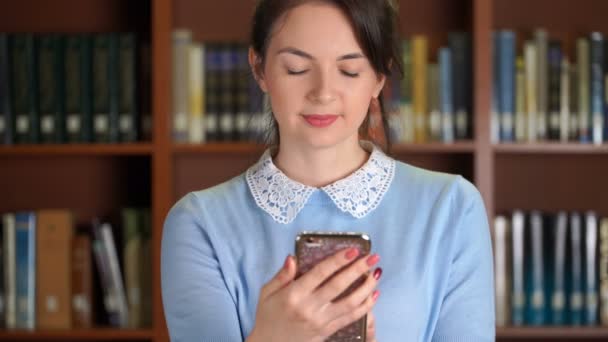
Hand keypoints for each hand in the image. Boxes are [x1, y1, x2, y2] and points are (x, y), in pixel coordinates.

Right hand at [247, 248, 381, 341]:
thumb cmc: (268, 316)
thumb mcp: (266, 293)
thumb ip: (281, 275)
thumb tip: (293, 257)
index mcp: (294, 294)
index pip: (320, 273)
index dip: (338, 260)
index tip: (353, 250)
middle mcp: (309, 307)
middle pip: (339, 285)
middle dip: (358, 269)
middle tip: (372, 257)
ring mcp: (321, 321)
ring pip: (350, 302)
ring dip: (366, 288)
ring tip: (375, 274)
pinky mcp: (328, 331)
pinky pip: (350, 318)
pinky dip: (365, 306)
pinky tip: (373, 295)